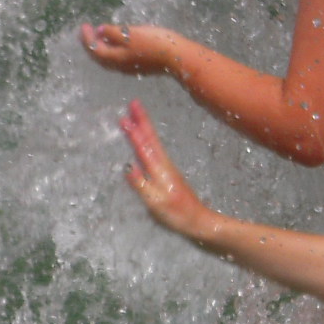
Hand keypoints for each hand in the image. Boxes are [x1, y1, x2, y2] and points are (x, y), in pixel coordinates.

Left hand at [80, 20, 173, 75]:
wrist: (178, 58)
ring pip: (109, 58)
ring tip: (99, 36)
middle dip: (92, 43)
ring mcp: (130, 67)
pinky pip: (119, 58)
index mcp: (115, 58)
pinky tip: (117, 42)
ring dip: (102, 47)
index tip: (84, 25)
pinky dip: (113, 49)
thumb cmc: (154, 43)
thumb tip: (99, 31)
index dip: (87, 37)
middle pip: (99, 56)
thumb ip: (114, 32)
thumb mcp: (131, 34)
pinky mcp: (140, 66)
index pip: (94, 48)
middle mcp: (119, 66)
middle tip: (87, 31)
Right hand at [118, 100, 212, 238]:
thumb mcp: (155, 203)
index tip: (125, 116)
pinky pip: (155, 150)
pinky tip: (146, 140)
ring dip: (145, 128)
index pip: (144, 146)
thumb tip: (128, 167)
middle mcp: (164, 164)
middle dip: (142, 120)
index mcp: (159, 170)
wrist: (198, 219)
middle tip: (133, 103)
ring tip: (136, 116)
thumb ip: (141, 185)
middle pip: (151, 138)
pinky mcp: (168, 173)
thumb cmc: (176, 214)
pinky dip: (148, 140)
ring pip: (154, 142)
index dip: (134, 131)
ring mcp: (167, 167)